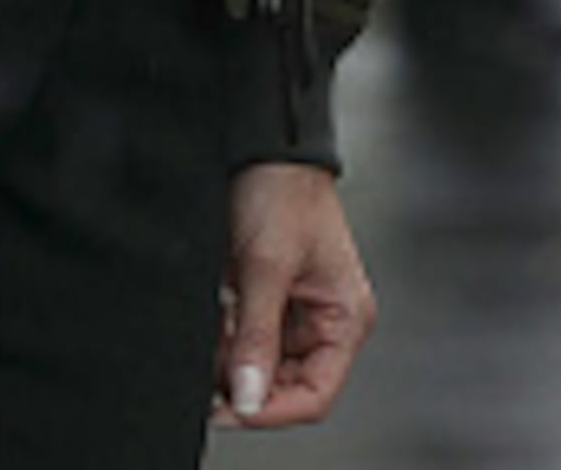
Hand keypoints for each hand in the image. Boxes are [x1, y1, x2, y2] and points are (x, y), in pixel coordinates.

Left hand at [214, 163, 375, 427]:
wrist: (265, 153)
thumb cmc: (285, 193)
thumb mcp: (267, 268)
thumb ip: (256, 336)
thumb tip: (248, 395)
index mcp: (346, 317)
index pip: (315, 394)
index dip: (273, 408)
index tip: (233, 405)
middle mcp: (325, 321)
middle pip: (285, 386)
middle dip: (245, 377)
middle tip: (214, 362)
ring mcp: (296, 314)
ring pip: (259, 366)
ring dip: (231, 354)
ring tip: (222, 316)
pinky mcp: (269, 304)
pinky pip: (244, 341)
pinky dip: (224, 336)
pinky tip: (220, 307)